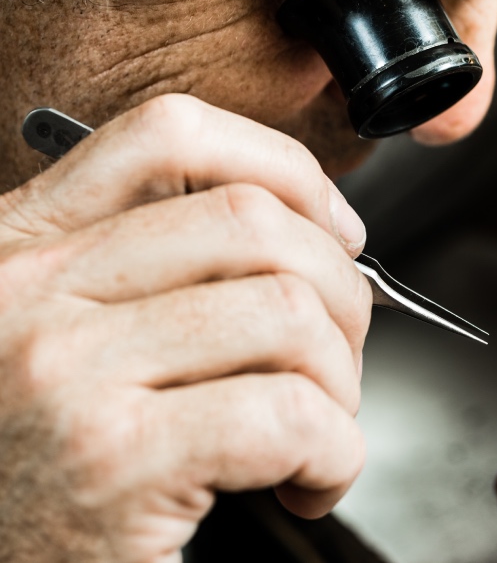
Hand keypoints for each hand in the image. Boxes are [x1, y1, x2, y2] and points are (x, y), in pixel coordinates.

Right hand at [0, 94, 371, 561]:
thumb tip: (314, 239)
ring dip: (342, 383)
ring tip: (318, 432)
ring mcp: (64, 370)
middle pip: (254, 222)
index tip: (338, 231)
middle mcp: (29, 291)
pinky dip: (337, 455)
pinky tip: (307, 484)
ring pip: (289, 313)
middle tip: (338, 357)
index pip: (171, 135)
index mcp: (19, 245)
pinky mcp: (111, 460)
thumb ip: (152, 273)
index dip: (287, 169)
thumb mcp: (60, 337)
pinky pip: (291, 416)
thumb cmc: (36, 469)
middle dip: (342, 290)